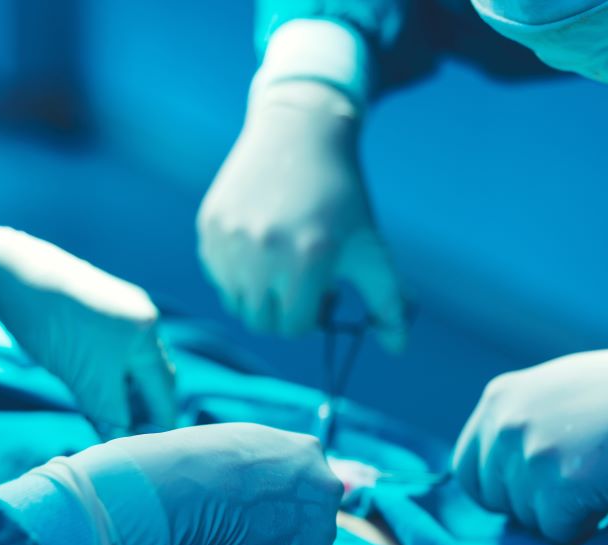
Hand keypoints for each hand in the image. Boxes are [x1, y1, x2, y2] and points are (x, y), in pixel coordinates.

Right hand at [53, 423, 341, 544]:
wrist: (177, 492)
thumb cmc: (190, 468)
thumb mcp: (235, 449)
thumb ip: (260, 473)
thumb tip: (255, 495)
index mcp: (307, 452)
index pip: (302, 485)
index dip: (277, 501)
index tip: (259, 509)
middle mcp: (324, 489)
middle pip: (306, 522)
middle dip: (277, 531)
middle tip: (236, 531)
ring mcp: (319, 532)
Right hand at [197, 80, 407, 349]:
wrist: (301, 133)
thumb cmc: (344, 199)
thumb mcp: (372, 249)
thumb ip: (387, 303)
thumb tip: (398, 347)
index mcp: (308, 260)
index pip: (293, 328)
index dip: (310, 316)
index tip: (322, 291)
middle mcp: (263, 251)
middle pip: (260, 322)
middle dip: (282, 310)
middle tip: (300, 279)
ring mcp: (230, 238)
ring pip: (235, 302)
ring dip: (258, 293)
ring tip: (280, 259)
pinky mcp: (209, 225)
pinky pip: (217, 273)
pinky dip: (237, 269)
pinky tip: (259, 238)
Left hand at [452, 346, 607, 544]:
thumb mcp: (552, 390)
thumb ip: (516, 424)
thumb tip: (495, 473)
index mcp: (497, 400)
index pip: (467, 470)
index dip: (500, 489)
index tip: (536, 489)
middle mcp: (504, 427)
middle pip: (496, 501)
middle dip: (532, 504)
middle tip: (575, 485)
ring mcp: (530, 457)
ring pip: (528, 521)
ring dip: (562, 515)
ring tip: (597, 480)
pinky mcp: (560, 487)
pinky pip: (558, 534)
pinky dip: (585, 527)